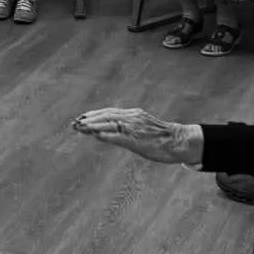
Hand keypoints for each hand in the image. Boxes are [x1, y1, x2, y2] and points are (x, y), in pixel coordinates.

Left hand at [71, 108, 203, 164]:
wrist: (179, 141)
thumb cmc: (162, 138)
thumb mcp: (142, 128)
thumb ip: (127, 127)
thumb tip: (108, 131)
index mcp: (133, 115)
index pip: (109, 112)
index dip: (94, 115)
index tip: (81, 118)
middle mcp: (132, 118)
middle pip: (106, 116)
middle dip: (89, 119)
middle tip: (75, 123)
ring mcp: (134, 128)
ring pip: (109, 124)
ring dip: (93, 126)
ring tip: (80, 128)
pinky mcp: (137, 139)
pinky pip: (118, 136)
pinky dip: (106, 135)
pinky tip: (95, 135)